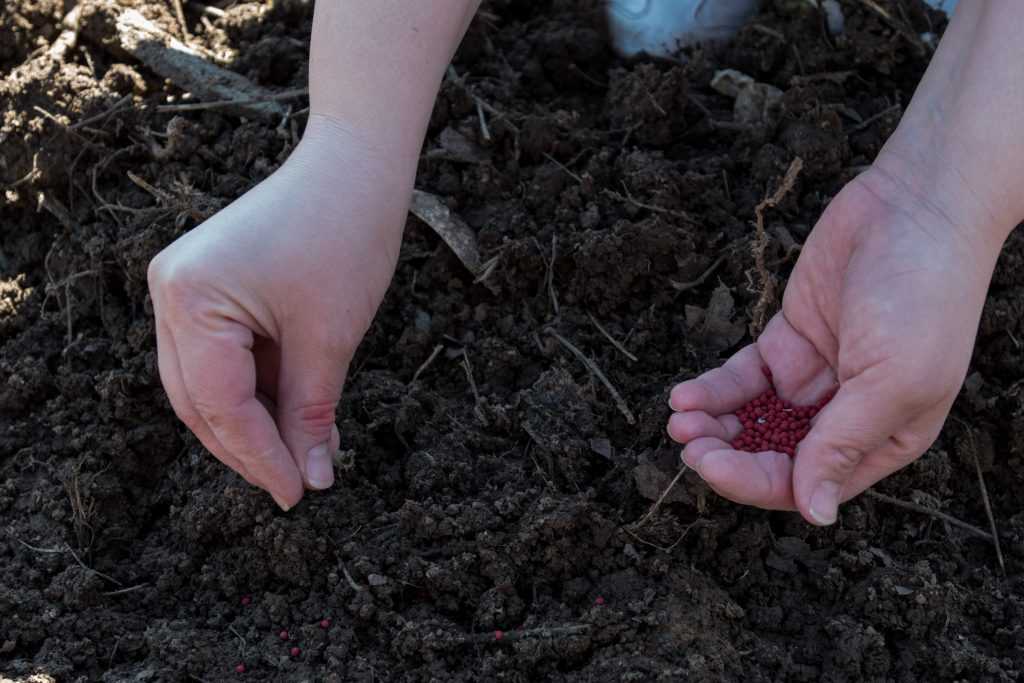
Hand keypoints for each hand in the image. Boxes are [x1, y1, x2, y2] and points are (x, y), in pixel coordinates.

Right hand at [148, 115, 412, 509]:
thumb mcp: (329, 338)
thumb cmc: (346, 236)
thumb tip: (310, 480)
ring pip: (207, 385)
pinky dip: (256, 390)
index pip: (218, 403)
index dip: (259, 456)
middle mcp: (170, 292)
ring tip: (302, 454)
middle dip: (248, 446)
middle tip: (295, 484)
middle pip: (200, 400)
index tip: (295, 495)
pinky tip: (295, 416)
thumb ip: (311, 413)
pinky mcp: (206, 287)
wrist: (354, 169)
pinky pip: (223, 357)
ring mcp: (182, 287)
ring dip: (253, 422)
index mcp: (190, 296)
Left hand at [667, 163, 1000, 524]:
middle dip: (727, 456)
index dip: (755, 482)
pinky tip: (684, 395)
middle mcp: (845, 415)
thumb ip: (844, 444)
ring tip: (680, 420)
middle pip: (773, 456)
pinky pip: (741, 379)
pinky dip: (713, 390)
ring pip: (751, 421)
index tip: (711, 467)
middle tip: (688, 445)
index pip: (808, 483)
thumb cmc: (923, 297)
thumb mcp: (893, 382)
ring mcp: (812, 378)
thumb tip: (816, 514)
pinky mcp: (786, 342)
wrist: (914, 208)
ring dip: (713, 427)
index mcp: (883, 439)